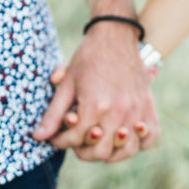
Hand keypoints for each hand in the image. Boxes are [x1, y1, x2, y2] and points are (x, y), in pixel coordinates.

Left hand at [33, 24, 159, 161]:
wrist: (116, 35)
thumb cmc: (88, 57)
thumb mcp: (67, 84)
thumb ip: (53, 114)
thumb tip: (37, 137)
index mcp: (95, 106)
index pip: (75, 139)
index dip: (61, 141)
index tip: (55, 137)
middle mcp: (118, 112)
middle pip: (100, 151)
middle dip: (82, 151)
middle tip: (75, 142)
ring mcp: (136, 110)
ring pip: (125, 149)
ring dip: (110, 152)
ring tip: (99, 144)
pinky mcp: (148, 105)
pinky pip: (150, 135)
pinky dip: (140, 141)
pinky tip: (127, 137)